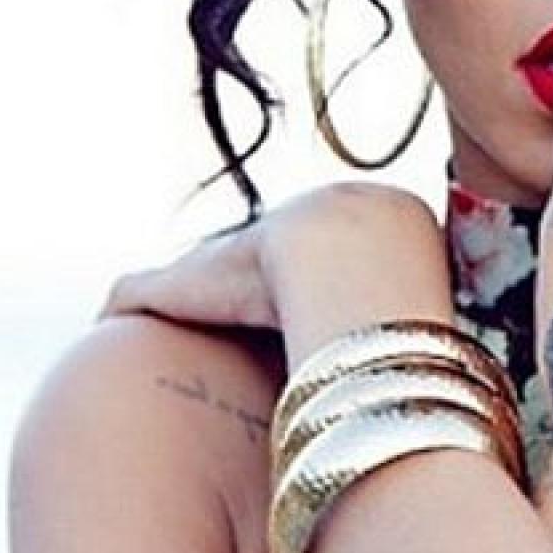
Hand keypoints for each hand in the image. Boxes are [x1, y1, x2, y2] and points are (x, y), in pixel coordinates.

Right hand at [97, 181, 453, 370]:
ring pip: (396, 267)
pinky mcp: (447, 248)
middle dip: (346, 287)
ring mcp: (413, 223)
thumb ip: (144, 291)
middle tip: (339, 339)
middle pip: (355, 254)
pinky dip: (417, 308)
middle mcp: (369, 203)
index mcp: (318, 206)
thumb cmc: (261, 277)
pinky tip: (406, 344)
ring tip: (375, 349)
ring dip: (387, 298)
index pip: (305, 246)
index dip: (294, 287)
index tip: (292, 325)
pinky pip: (430, 281)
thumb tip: (105, 311)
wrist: (337, 265)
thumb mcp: (194, 284)